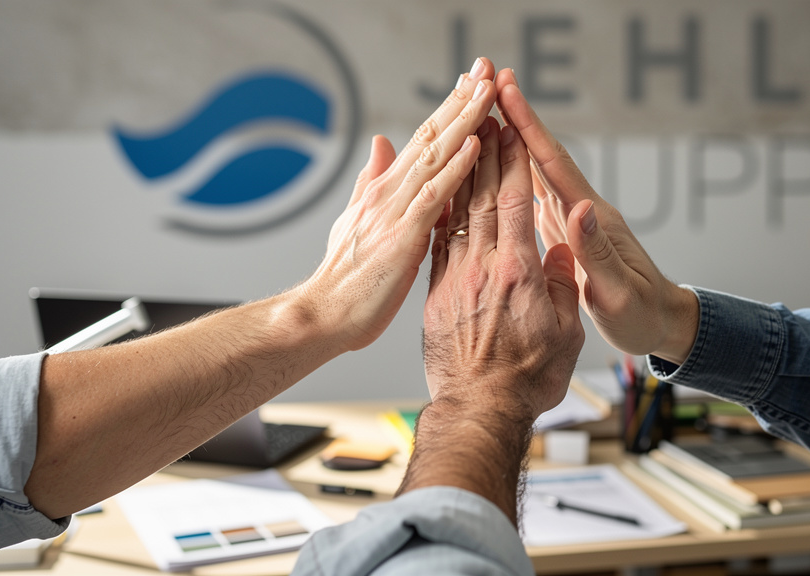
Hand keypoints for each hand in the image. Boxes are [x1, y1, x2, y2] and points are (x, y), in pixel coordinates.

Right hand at [296, 58, 497, 352]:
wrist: (321, 316)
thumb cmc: (345, 281)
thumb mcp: (356, 220)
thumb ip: (371, 181)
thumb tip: (381, 143)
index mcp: (385, 191)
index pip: (424, 141)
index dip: (449, 110)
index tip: (472, 82)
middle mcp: (390, 193)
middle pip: (432, 137)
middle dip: (461, 101)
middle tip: (486, 68)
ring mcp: (395, 212)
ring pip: (436, 157)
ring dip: (464, 122)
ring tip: (488, 91)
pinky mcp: (403, 237)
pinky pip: (435, 197)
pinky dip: (456, 170)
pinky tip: (475, 145)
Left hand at [400, 118, 583, 522]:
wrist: (478, 410)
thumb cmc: (527, 379)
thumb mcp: (566, 334)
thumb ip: (563, 285)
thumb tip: (560, 251)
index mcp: (518, 272)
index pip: (514, 200)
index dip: (512, 159)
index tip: (511, 126)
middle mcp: (482, 267)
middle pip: (481, 195)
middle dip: (483, 151)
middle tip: (482, 113)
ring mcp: (454, 279)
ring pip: (456, 213)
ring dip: (459, 172)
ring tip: (461, 138)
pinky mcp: (436, 295)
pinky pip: (438, 242)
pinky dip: (440, 211)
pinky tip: (440, 190)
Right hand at [495, 68, 698, 363]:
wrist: (660, 326)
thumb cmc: (641, 315)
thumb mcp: (618, 291)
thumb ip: (597, 253)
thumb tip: (580, 209)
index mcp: (591, 220)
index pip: (554, 165)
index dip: (529, 128)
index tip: (507, 91)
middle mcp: (580, 212)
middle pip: (541, 158)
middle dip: (515, 121)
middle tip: (488, 83)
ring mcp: (572, 221)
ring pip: (534, 175)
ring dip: (510, 144)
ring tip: (482, 116)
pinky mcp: (565, 235)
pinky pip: (532, 200)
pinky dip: (512, 179)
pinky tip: (493, 171)